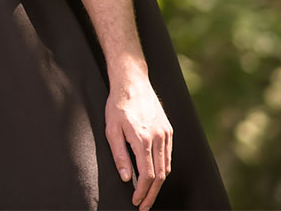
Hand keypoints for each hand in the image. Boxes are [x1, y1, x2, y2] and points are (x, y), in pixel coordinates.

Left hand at [105, 73, 172, 209]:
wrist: (133, 82)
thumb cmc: (118, 105)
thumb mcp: (111, 129)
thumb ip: (119, 155)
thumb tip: (126, 177)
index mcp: (143, 139)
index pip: (148, 175)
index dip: (143, 191)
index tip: (136, 201)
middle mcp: (158, 138)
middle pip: (160, 175)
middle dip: (152, 194)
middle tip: (144, 205)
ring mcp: (166, 134)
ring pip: (166, 167)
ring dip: (159, 184)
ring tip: (149, 194)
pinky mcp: (169, 130)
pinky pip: (168, 155)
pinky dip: (163, 168)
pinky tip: (155, 175)